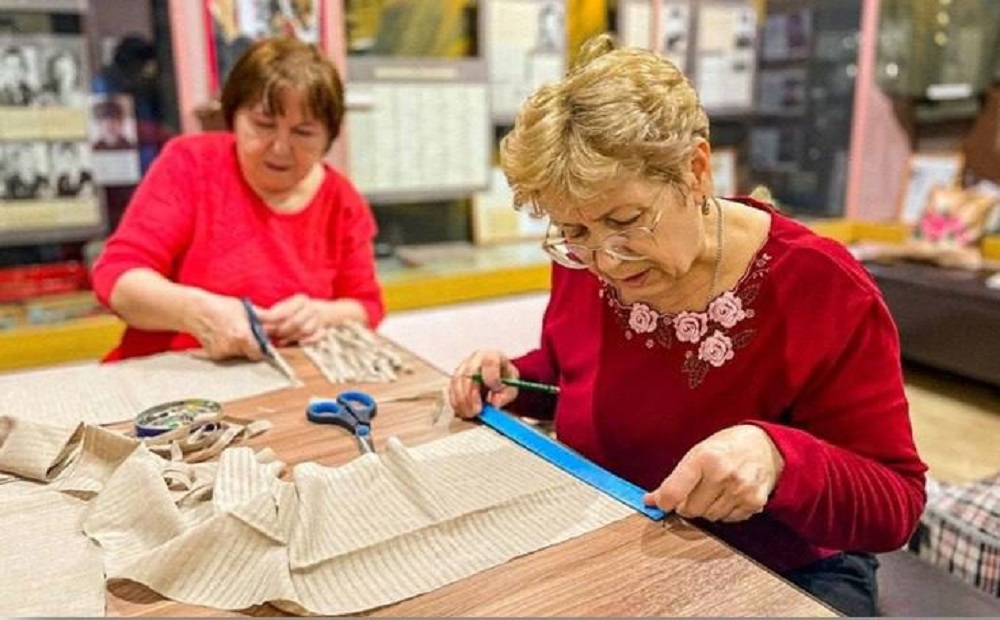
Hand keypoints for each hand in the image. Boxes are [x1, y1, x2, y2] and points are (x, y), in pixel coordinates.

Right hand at [186, 293, 261, 360]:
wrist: (195, 310)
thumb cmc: (220, 307)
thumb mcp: (245, 309)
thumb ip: (264, 318)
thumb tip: (279, 322)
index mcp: (242, 337)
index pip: (259, 353)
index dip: (262, 349)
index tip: (263, 345)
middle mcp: (232, 348)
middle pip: (249, 354)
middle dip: (250, 346)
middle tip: (245, 334)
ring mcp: (221, 353)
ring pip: (238, 354)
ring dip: (239, 347)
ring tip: (232, 332)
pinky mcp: (213, 355)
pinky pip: (227, 354)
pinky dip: (228, 348)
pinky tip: (223, 336)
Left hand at [256, 293, 324, 345]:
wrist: (323, 312)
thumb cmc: (298, 311)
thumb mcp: (286, 306)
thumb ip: (272, 312)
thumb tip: (255, 315)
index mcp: (301, 300)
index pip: (285, 312)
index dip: (271, 319)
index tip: (262, 324)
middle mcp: (311, 308)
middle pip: (294, 323)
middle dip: (280, 331)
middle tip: (270, 335)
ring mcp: (319, 320)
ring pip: (304, 331)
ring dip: (290, 337)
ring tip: (280, 340)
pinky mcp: (323, 331)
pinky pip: (316, 338)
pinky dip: (306, 341)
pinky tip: (298, 343)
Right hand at [449, 349, 518, 418]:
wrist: (496, 376)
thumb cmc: (503, 380)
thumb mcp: (512, 386)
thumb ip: (505, 395)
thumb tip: (495, 403)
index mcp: (492, 356)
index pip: (489, 361)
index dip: (491, 377)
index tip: (494, 391)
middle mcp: (475, 358)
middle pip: (469, 373)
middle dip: (471, 394)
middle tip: (477, 411)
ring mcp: (463, 367)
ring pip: (457, 382)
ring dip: (462, 401)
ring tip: (471, 414)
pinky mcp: (455, 378)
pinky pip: (451, 390)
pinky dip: (456, 403)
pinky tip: (464, 412)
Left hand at [643, 425, 784, 522]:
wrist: (766, 445)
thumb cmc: (727, 447)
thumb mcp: (697, 452)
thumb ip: (675, 478)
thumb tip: (651, 501)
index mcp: (704, 457)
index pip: (674, 492)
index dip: (663, 502)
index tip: (662, 503)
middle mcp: (723, 474)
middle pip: (691, 509)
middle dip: (687, 504)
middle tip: (694, 491)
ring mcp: (740, 490)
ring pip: (709, 517)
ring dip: (706, 508)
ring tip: (714, 490)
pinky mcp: (754, 502)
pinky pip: (728, 519)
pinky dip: (724, 511)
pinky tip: (729, 495)